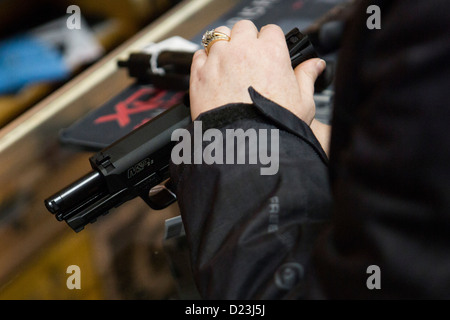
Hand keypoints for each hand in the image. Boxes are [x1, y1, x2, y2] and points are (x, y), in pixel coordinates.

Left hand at [189, 20, 325, 123]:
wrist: (245, 145)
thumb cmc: (274, 126)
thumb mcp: (303, 102)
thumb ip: (307, 77)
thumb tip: (315, 65)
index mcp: (271, 52)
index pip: (270, 31)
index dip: (270, 42)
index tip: (268, 53)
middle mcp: (243, 50)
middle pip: (243, 28)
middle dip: (246, 39)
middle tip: (248, 59)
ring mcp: (219, 59)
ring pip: (219, 35)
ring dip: (224, 45)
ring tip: (229, 63)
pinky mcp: (199, 73)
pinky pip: (199, 54)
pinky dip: (205, 59)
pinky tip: (212, 73)